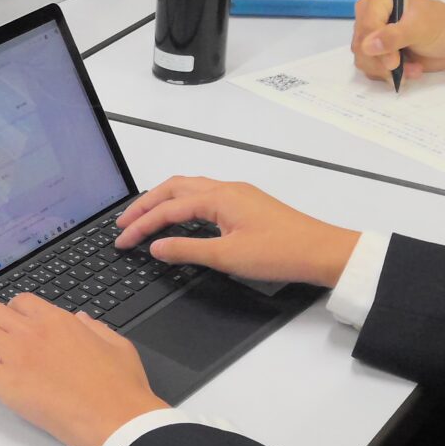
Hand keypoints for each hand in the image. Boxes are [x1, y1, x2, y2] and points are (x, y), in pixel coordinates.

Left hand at [0, 295, 164, 445]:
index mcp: (58, 321)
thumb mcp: (116, 344)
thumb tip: (81, 320)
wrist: (116, 419)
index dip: (7, 310)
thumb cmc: (121, 389)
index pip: (19, 301)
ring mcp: (16, 355)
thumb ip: (94, 327)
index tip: (4, 321)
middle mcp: (32, 332)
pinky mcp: (5, 383)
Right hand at [115, 177, 360, 287]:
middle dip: (144, 205)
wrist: (323, 252)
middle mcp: (225, 189)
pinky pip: (202, 196)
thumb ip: (186, 250)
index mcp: (219, 197)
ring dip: (162, 202)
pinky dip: (180, 204)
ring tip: (142, 217)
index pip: (167, 209)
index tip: (122, 240)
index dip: (141, 225)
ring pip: (188, 190)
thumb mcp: (227, 256)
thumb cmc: (281, 252)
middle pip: (173, 189)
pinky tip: (177, 219)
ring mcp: (237, 195)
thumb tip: (156, 248)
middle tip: (122, 223)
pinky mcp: (245, 204)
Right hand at [349, 0, 444, 84]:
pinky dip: (388, 75)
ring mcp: (371, 34)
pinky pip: (370, 68)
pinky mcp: (375, 52)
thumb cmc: (442, 26)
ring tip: (411, 69)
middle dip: (381, 62)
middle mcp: (370, 14)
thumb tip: (366, 46)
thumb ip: (394, 36)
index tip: (394, 62)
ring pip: (362, 59)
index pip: (366, 24)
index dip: (376, 46)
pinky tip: (407, 70)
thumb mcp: (421, 28)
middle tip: (402, 67)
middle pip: (360, 44)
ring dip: (386, 71)